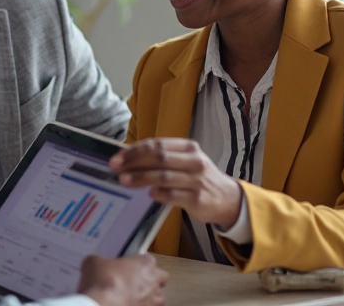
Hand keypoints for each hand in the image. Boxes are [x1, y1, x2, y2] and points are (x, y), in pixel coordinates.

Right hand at [78, 254, 166, 305]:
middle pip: (159, 277)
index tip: (126, 266)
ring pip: (157, 297)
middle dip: (150, 279)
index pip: (147, 259)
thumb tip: (96, 263)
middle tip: (133, 282)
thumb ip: (99, 260)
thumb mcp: (93, 262)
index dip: (136, 263)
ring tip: (130, 298)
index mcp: (145, 263)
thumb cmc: (104, 283)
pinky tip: (128, 305)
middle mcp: (155, 281)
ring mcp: (155, 300)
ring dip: (147, 297)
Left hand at [109, 138, 241, 228]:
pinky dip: (159, 194)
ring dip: (141, 178)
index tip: (117, 157)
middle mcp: (194, 161)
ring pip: (164, 176)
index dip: (135, 150)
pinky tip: (148, 194)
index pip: (157, 144)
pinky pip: (173, 195)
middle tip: (115, 168)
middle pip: (159, 158)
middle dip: (134, 162)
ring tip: (123, 180)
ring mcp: (197, 180)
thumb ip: (162, 158)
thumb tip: (127, 157)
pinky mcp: (198, 199)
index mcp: (189, 148)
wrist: (228, 199)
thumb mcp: (185, 162)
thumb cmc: (198, 178)